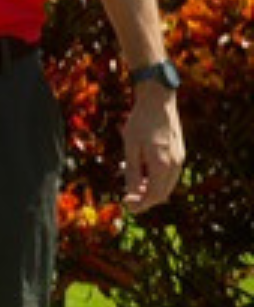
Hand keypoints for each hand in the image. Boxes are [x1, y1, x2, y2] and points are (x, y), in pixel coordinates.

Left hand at [118, 85, 184, 212]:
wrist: (158, 100)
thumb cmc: (140, 122)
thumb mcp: (131, 147)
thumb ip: (133, 173)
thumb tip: (132, 195)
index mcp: (163, 165)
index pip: (155, 196)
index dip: (141, 204)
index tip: (126, 205)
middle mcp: (176, 164)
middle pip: (163, 193)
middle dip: (146, 199)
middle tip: (128, 198)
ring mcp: (180, 158)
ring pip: (167, 185)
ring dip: (151, 189)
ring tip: (132, 183)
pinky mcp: (180, 152)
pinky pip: (170, 174)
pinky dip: (157, 179)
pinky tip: (142, 171)